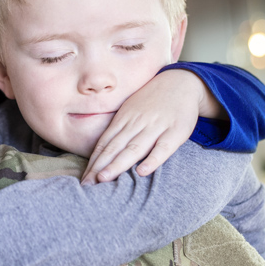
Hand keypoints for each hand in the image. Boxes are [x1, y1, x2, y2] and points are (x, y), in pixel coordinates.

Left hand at [82, 69, 203, 183]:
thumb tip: (101, 151)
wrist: (181, 82)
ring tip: (104, 178)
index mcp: (124, 119)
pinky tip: (142, 172)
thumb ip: (119, 128)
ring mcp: (155, 127)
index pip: (104, 143)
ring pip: (134, 149)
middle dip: (99, 166)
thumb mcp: (131, 109)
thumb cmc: (152, 101)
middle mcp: (136, 123)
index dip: (93, 161)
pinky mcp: (175, 132)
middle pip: (114, 147)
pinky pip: (163, 148)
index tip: (83, 179)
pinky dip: (152, 160)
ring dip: (118, 164)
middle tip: (87, 184)